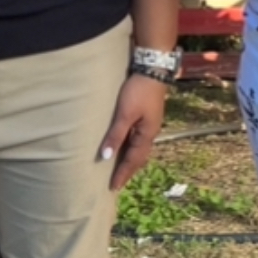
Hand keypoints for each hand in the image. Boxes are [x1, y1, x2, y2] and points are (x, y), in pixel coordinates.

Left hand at [99, 74, 167, 191]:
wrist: (152, 69)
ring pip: (139, 148)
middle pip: (139, 157)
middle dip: (128, 170)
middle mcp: (150, 132)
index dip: (122, 174)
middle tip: (117, 183)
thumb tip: (105, 157)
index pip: (133, 161)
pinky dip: (130, 148)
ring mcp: (149, 124)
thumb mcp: (124, 114)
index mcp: (146, 135)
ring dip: (130, 160)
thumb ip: (116, 135)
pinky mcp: (146, 116)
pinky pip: (138, 139)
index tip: (113, 188)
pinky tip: (124, 147)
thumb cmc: (138, 91)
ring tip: (120, 169)